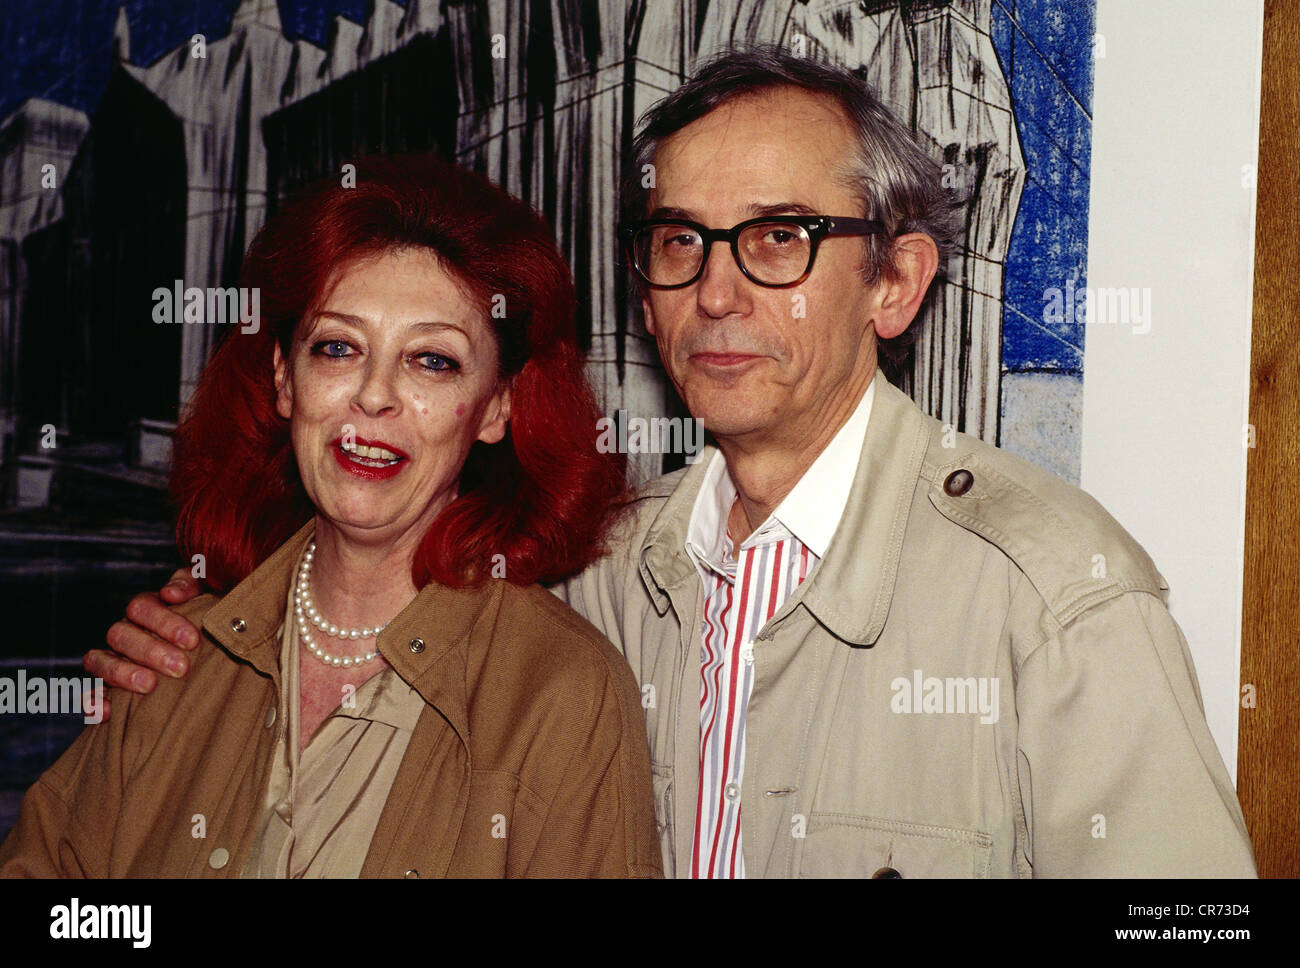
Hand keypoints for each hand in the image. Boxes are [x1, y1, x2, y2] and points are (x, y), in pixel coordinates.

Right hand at [82, 568, 203, 719]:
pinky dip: (96, 702)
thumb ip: (191, 584)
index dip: (164, 622)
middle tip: (180, 667)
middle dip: (150, 651)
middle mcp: (126, 632)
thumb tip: (170, 593)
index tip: (192, 641)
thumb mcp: (206, 594)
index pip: (141, 607)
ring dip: (121, 673)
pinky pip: (92, 694)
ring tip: (149, 685)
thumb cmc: (208, 620)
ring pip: (100, 660)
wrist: (205, 652)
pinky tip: (108, 711)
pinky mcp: (109, 689)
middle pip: (121, 635)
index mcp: (146, 609)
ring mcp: (113, 659)